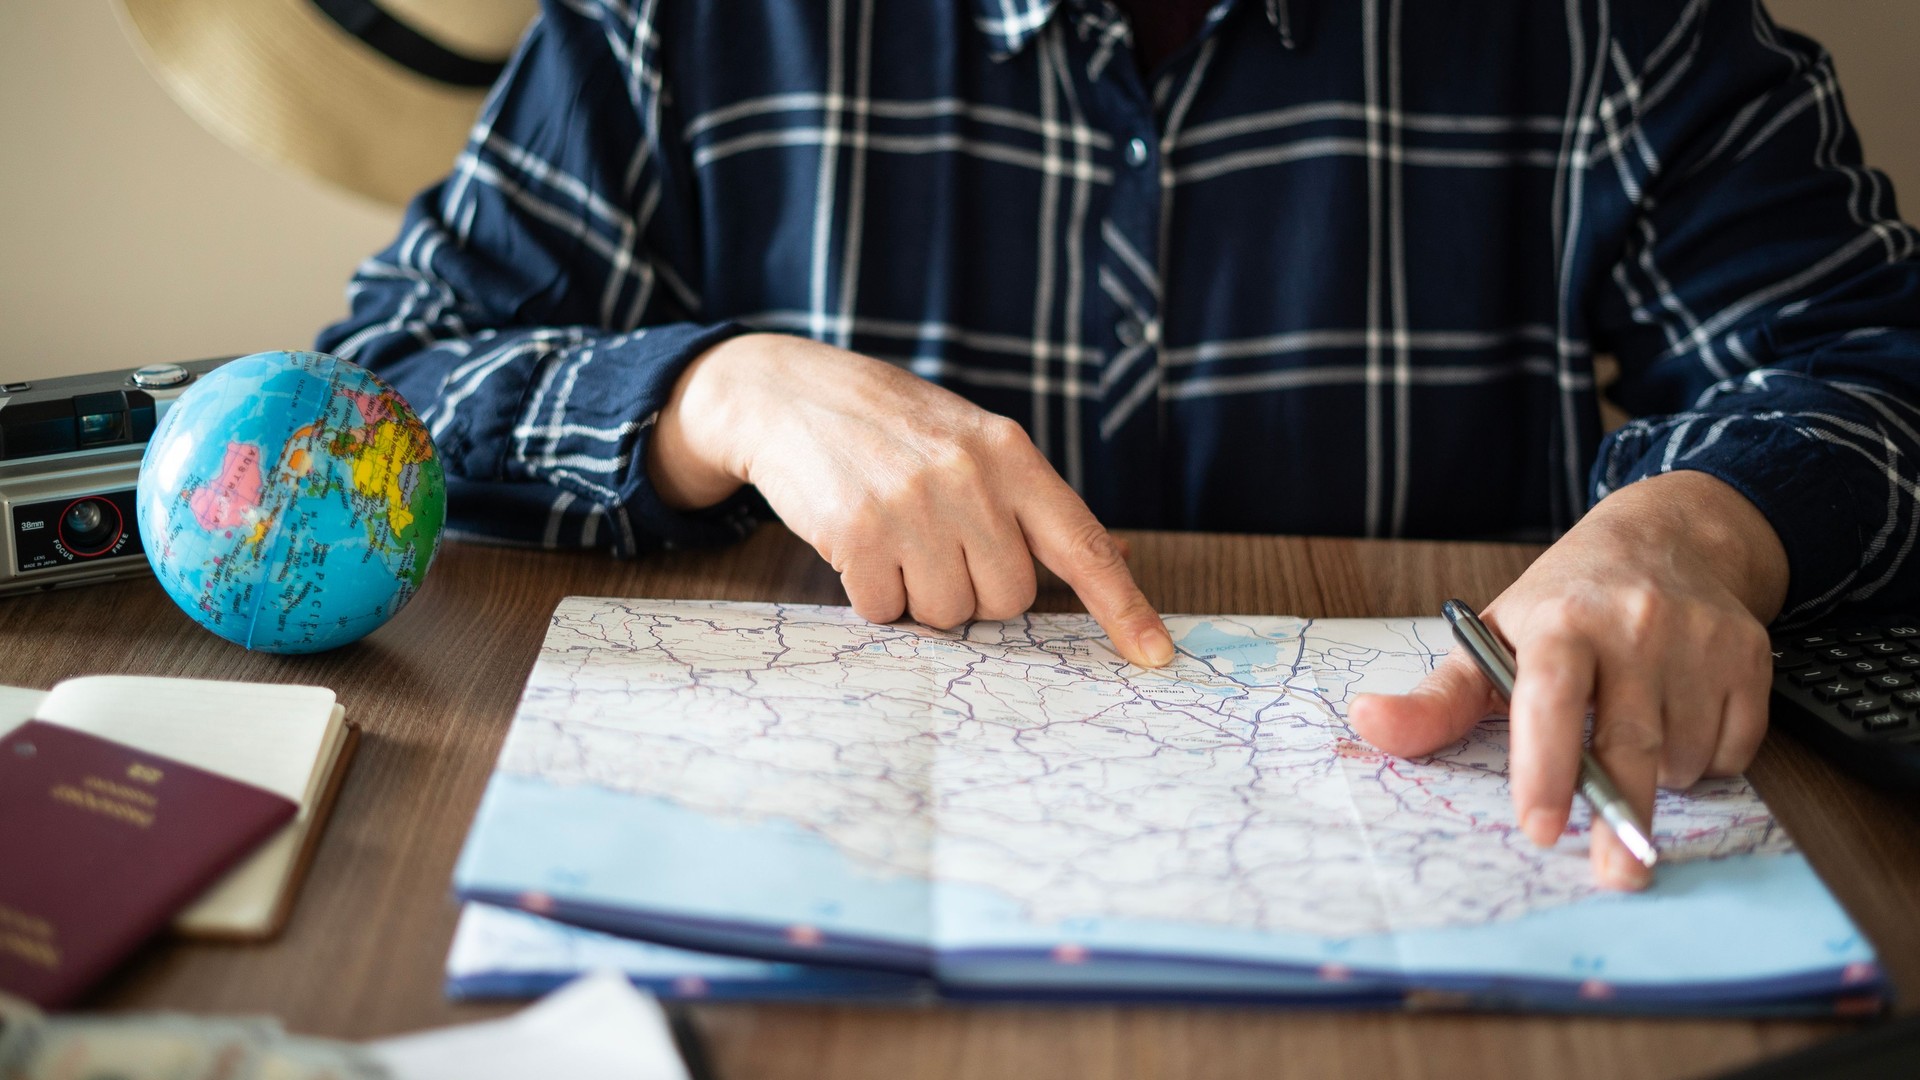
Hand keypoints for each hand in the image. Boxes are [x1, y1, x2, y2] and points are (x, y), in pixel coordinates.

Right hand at [647, 333, 1174, 666]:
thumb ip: (1037, 504)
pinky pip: (886, 612)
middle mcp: (970, 478)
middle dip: (972, 590)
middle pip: (1007, 600)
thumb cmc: (895, 428)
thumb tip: (1119, 558)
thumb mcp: (975, 442)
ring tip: (894, 538)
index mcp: (1011, 454)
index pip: (1083, 543)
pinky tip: (858, 545)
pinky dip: (872, 595)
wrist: (791, 393)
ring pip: (947, 615)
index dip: (1124, 606)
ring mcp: (913, 505)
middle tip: (936, 543)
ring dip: (918, 596)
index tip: (1156, 654)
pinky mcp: (858, 533)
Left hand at [1347, 471, 1788, 889]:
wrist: (1669, 537)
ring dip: (1655, 775)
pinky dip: (1704, 759)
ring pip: (1679, 755)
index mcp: (1562, 620)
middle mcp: (1635, 625)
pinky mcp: (1751, 658)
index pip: (1551, 698)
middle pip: (1628, 741)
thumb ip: (1436, 699)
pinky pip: (1731, 749)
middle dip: (1619, 815)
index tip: (1537, 825)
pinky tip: (1679, 719)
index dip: (1544, 765)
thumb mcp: (1492, 637)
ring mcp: (1699, 641)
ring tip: (1629, 730)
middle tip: (1614, 872)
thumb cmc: (1566, 601)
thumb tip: (1368, 723)